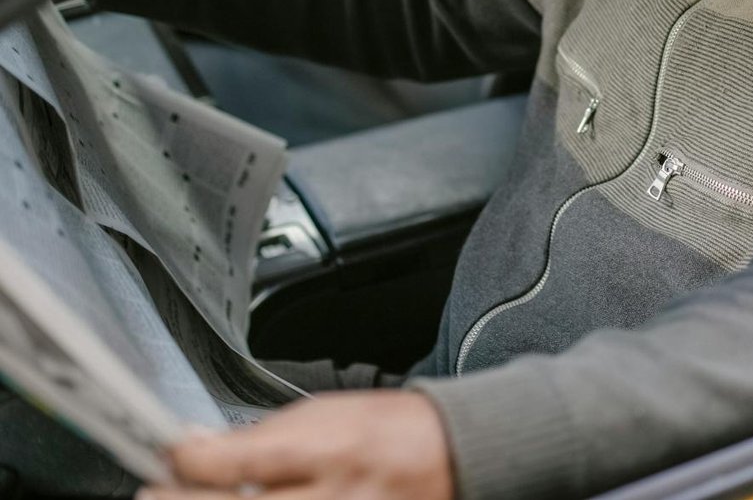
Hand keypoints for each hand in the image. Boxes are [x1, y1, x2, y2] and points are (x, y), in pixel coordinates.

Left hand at [138, 391, 452, 499]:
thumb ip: (261, 435)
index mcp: (326, 449)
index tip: (169, 455)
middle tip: (152, 493)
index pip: (240, 461)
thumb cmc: (383, 431)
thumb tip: (199, 450)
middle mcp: (331, 496)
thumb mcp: (324, 413)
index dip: (191, 460)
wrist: (446, 457)